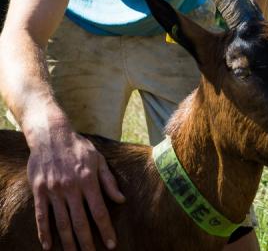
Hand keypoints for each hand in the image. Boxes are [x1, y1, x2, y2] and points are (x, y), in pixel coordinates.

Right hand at [27, 125, 125, 250]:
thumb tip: (121, 200)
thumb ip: (109, 181)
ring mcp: (54, 190)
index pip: (99, 211)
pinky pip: (42, 216)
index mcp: (88, 180)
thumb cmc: (79, 147)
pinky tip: (49, 246)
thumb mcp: (99, 159)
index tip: (111, 244)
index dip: (106, 229)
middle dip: (87, 242)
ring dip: (68, 242)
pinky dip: (44, 232)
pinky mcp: (39, 191)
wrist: (51, 135)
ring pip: (61, 222)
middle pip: (80, 222)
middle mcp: (71, 188)